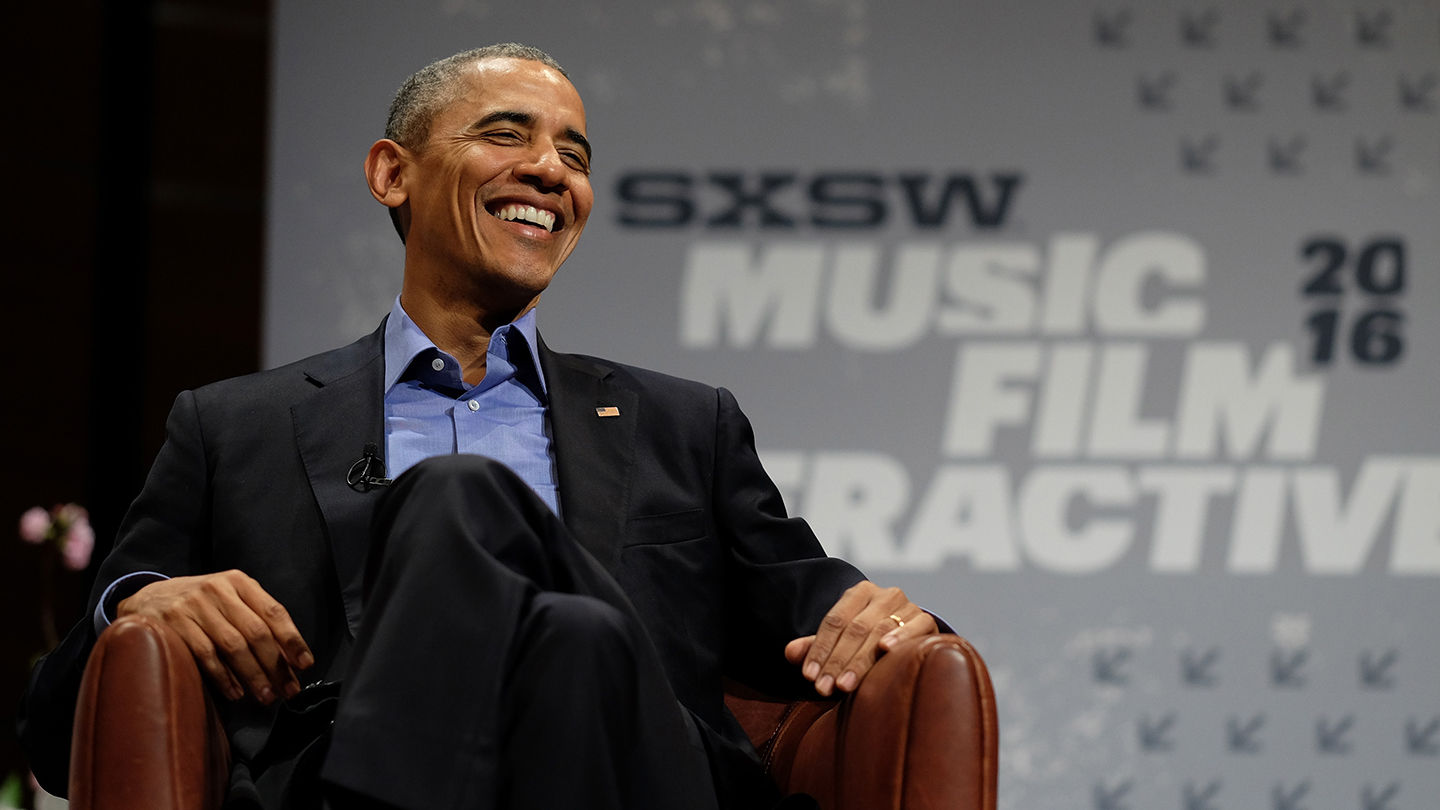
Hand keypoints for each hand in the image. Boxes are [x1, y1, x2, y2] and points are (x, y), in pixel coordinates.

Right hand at [116, 570, 313, 704]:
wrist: (148, 598)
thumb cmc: (201, 605)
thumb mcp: (229, 600)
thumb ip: (256, 621)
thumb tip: (290, 660)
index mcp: (239, 582)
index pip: (274, 612)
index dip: (292, 640)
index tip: (305, 665)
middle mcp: (218, 590)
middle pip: (256, 632)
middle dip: (276, 665)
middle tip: (288, 690)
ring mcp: (194, 606)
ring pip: (233, 646)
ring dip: (253, 675)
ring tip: (266, 696)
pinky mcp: (174, 623)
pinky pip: (205, 655)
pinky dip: (223, 677)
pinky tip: (236, 693)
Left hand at [785, 580, 937, 696]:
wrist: (910, 634)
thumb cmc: (870, 640)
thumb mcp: (841, 641)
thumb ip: (817, 646)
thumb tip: (789, 653)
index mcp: (858, 593)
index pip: (834, 621)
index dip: (820, 649)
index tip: (809, 676)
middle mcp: (883, 595)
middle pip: (854, 629)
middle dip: (837, 661)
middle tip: (824, 688)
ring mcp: (906, 605)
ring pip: (879, 631)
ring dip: (860, 661)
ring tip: (844, 685)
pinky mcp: (926, 619)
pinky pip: (914, 627)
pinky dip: (900, 637)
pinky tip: (886, 650)